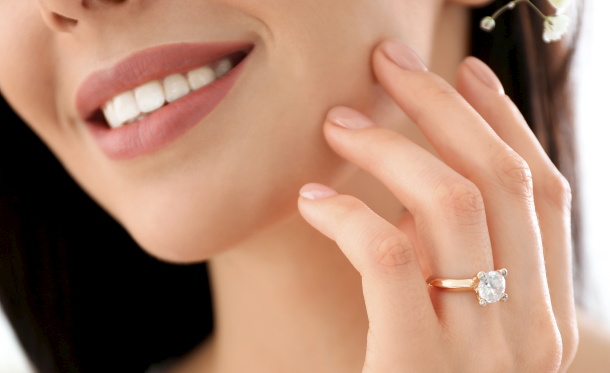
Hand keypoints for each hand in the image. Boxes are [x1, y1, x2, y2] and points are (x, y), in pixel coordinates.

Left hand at [298, 39, 577, 371]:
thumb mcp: (456, 324)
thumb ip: (455, 261)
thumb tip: (417, 181)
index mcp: (547, 314)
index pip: (544, 191)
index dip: (505, 121)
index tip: (463, 72)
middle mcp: (532, 329)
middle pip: (499, 179)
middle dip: (441, 107)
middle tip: (387, 65)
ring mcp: (482, 351)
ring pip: (450, 202)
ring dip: (390, 145)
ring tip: (337, 122)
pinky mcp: (415, 364)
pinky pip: (387, 254)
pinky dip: (347, 212)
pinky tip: (313, 199)